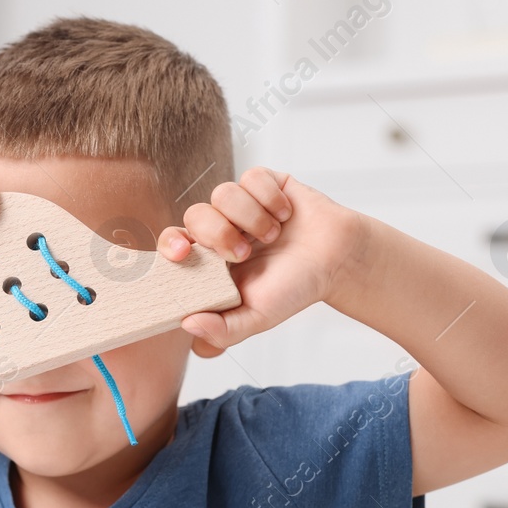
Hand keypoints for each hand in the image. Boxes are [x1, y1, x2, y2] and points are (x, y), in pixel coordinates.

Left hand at [158, 168, 368, 356]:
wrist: (337, 262)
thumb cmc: (295, 288)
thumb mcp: (257, 318)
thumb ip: (222, 330)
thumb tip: (187, 325)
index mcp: (210, 259)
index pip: (173, 244)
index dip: (170, 244)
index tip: (183, 253)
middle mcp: (221, 228)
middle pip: (194, 214)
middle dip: (219, 234)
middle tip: (244, 253)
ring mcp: (241, 205)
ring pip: (222, 193)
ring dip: (250, 217)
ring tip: (273, 235)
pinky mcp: (263, 183)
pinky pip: (252, 177)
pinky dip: (270, 198)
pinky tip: (286, 215)